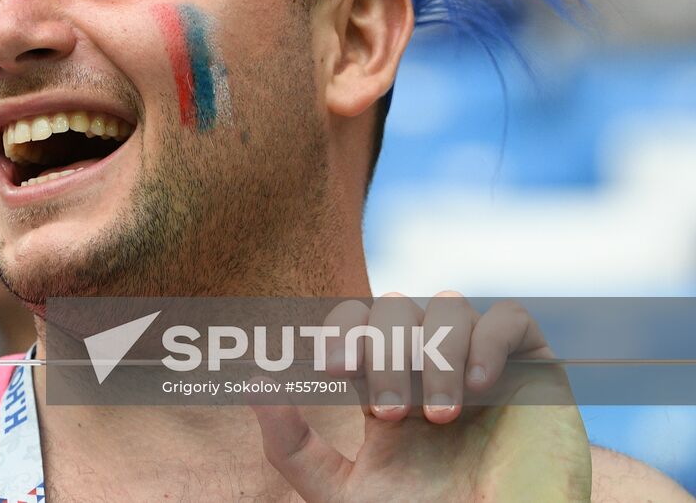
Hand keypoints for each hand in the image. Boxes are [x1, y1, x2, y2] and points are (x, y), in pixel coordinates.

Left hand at [250, 292, 590, 501]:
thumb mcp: (340, 491)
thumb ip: (291, 444)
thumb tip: (253, 382)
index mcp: (387, 385)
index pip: (357, 320)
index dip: (342, 329)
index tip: (333, 368)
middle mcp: (432, 366)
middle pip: (395, 306)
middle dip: (384, 350)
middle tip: (389, 413)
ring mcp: (483, 365)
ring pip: (448, 305)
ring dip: (432, 354)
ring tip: (437, 417)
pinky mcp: (536, 371)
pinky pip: (510, 318)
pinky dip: (487, 343)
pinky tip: (479, 389)